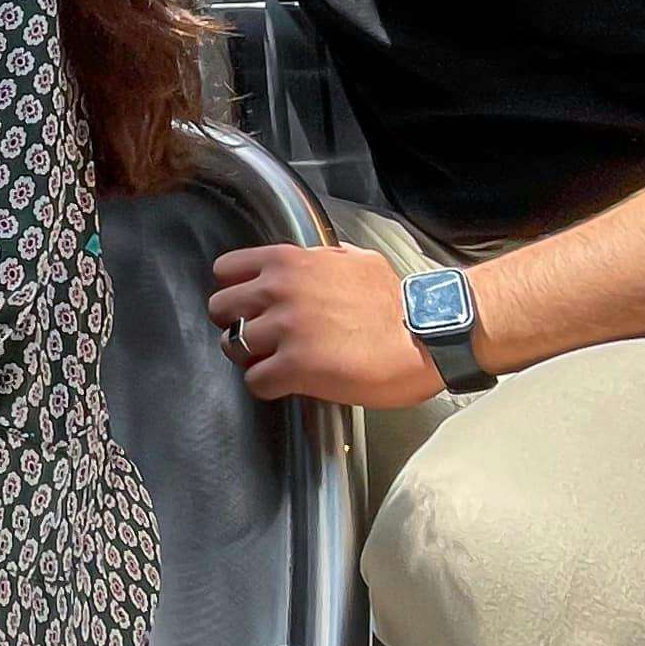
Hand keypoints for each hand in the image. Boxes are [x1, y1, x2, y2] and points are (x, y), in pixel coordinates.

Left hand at [205, 240, 443, 407]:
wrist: (424, 335)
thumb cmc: (396, 301)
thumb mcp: (355, 259)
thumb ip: (321, 259)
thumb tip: (312, 260)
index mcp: (288, 261)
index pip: (225, 269)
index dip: (235, 290)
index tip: (248, 305)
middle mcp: (278, 291)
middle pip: (220, 309)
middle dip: (235, 324)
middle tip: (260, 337)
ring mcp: (284, 329)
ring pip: (232, 347)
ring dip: (252, 358)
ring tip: (276, 363)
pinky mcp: (295, 367)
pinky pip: (255, 381)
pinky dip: (267, 386)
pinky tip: (288, 384)